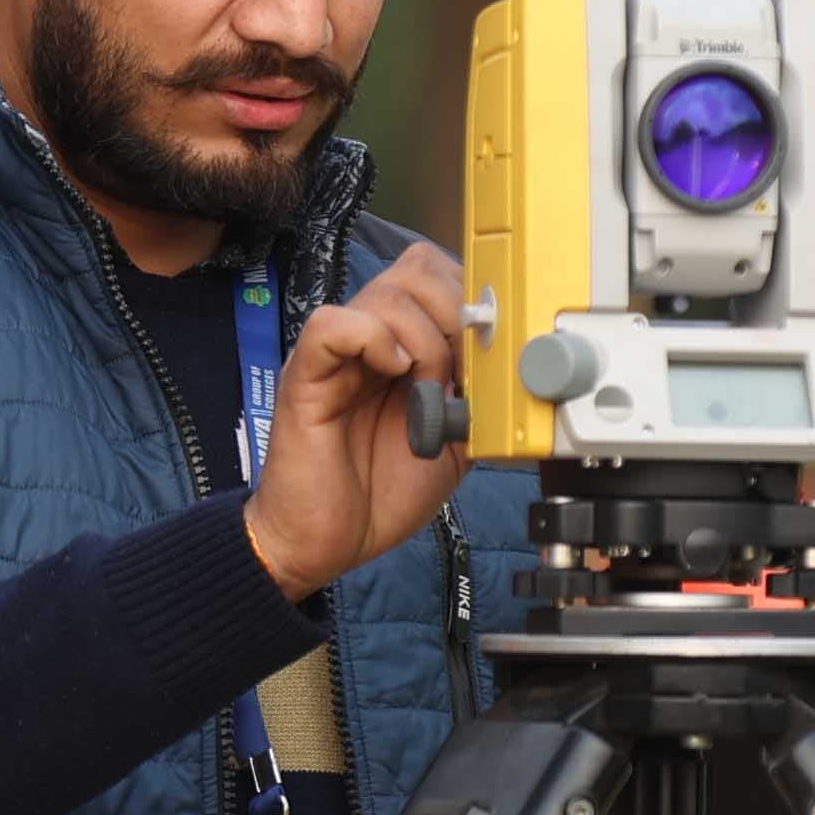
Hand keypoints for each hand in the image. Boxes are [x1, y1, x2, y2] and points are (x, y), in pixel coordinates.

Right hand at [242, 242, 470, 597]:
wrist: (323, 543)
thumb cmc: (378, 493)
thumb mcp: (454, 442)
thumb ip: (477, 396)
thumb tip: (509, 358)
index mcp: (404, 348)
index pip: (440, 278)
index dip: (473, 300)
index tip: (492, 349)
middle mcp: (370, 341)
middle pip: (417, 271)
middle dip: (456, 314)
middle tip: (460, 373)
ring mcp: (337, 355)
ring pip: (385, 292)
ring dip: (424, 340)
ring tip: (426, 392)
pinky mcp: (306, 374)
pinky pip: (332, 324)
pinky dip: (372, 338)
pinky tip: (391, 374)